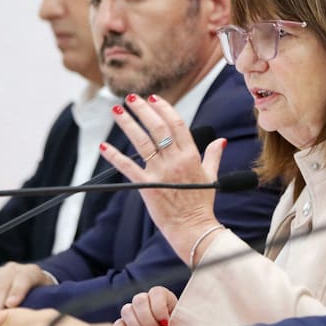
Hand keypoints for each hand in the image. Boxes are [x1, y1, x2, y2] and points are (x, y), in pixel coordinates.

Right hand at [0, 262, 54, 308]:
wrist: (30, 281)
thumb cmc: (39, 293)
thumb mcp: (46, 297)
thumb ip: (42, 303)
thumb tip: (35, 318)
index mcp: (30, 272)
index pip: (23, 279)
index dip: (16, 292)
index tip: (11, 304)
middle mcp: (12, 270)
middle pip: (1, 286)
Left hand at [98, 93, 225, 265]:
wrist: (193, 227)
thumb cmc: (202, 203)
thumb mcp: (211, 176)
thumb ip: (214, 156)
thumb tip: (221, 141)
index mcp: (191, 156)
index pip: (177, 124)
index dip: (164, 108)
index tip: (153, 98)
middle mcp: (175, 161)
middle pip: (157, 128)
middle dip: (143, 110)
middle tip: (131, 98)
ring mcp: (160, 173)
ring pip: (142, 142)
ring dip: (128, 124)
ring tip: (116, 110)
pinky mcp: (147, 187)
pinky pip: (128, 168)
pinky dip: (115, 156)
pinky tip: (104, 145)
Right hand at [115, 285, 177, 325]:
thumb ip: (177, 324)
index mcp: (162, 296)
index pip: (155, 292)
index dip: (159, 308)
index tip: (165, 322)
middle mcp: (146, 300)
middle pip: (139, 300)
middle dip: (148, 319)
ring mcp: (133, 311)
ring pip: (126, 311)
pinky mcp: (123, 324)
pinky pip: (118, 325)